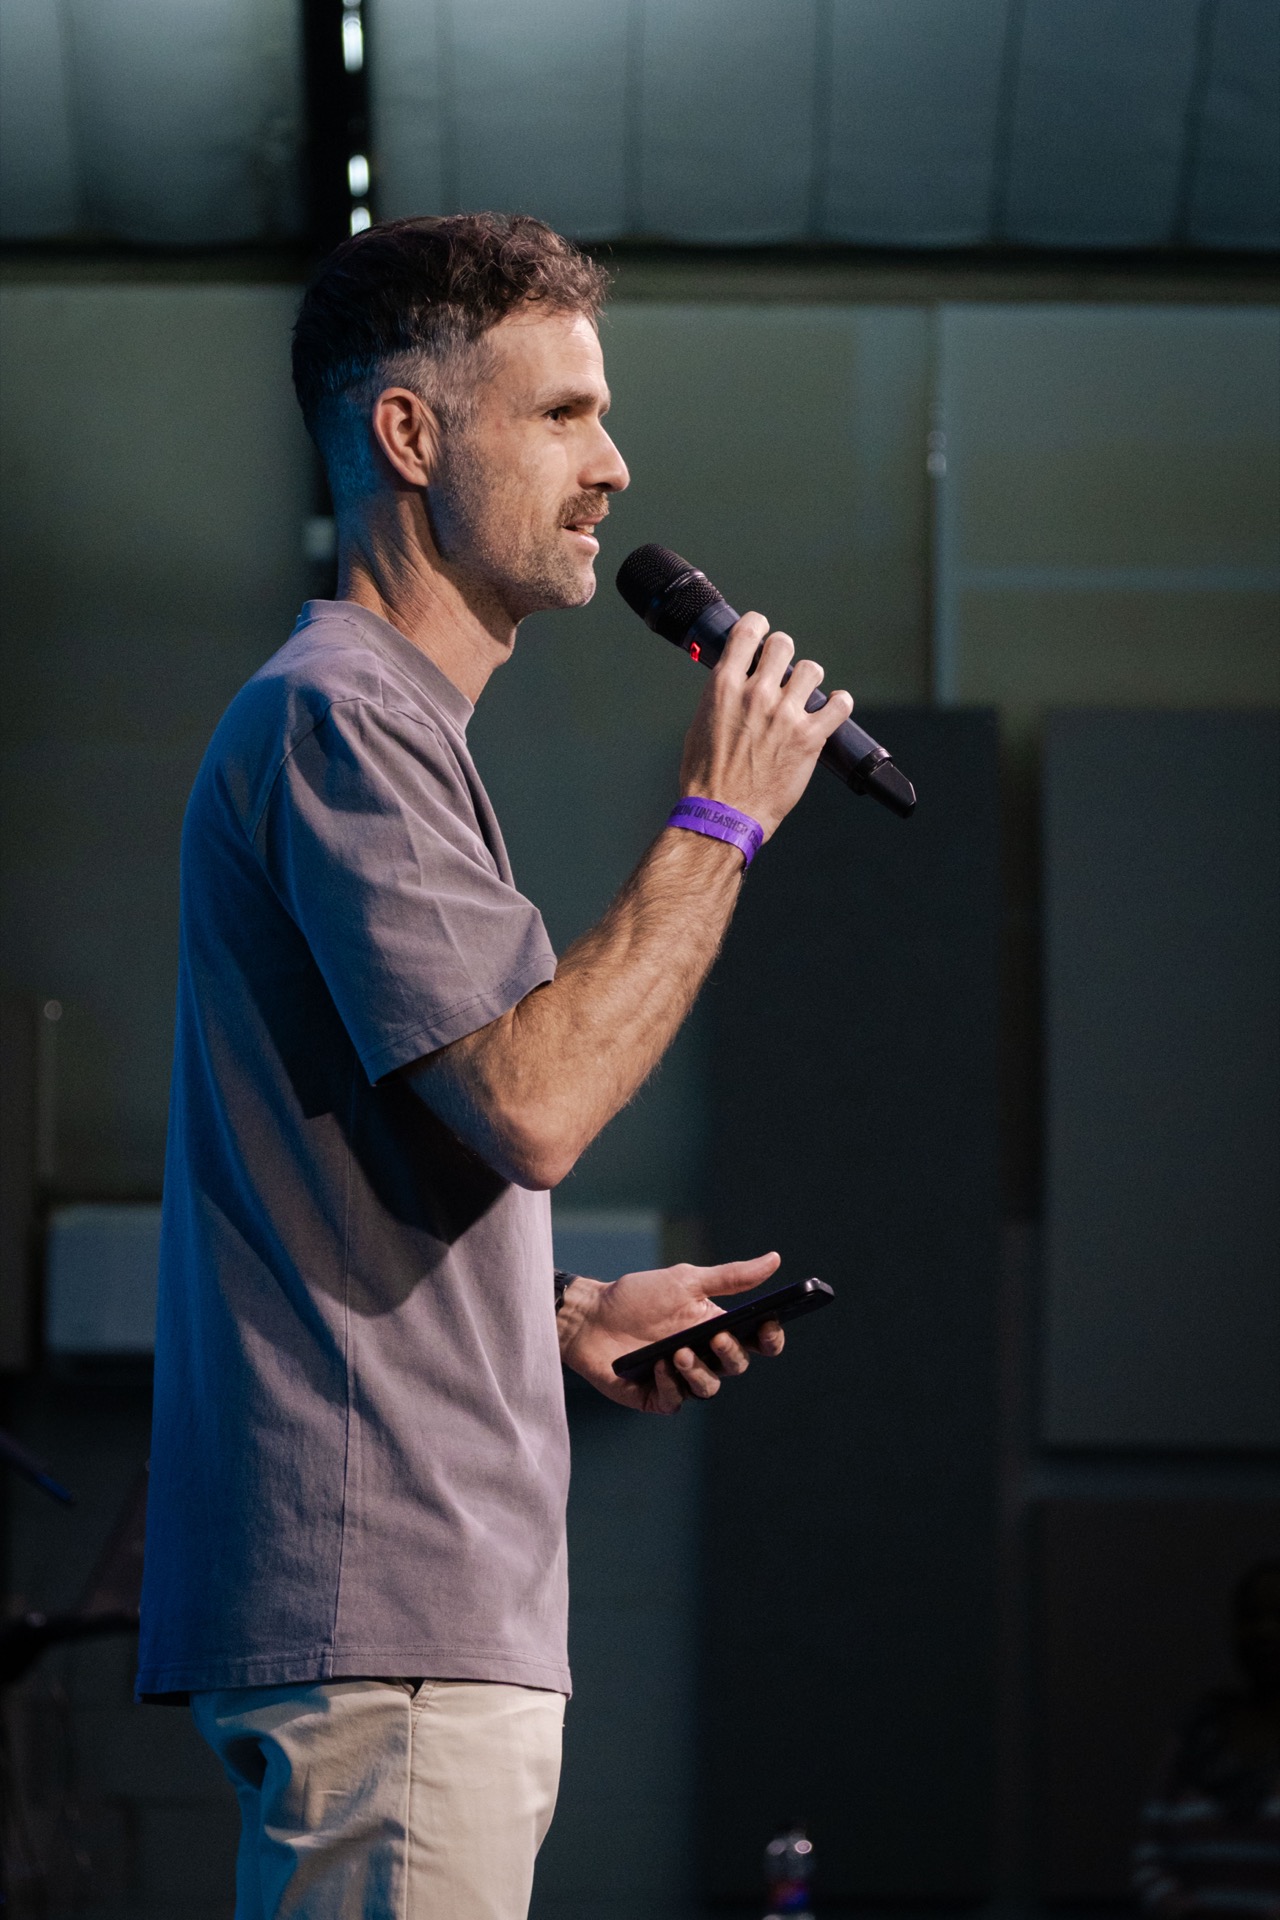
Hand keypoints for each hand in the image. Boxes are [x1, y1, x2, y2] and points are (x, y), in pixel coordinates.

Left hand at [557, 1251, 785, 1413]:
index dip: (769, 1338)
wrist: (590, 1315)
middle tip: (715, 1336)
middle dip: (730, 1353)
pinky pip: (676, 1401)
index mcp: (716, 1328)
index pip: (756, 1342)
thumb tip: (775, 1259)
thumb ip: (731, 1277)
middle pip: (736, 1365)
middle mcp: (703, 1356)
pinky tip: (658, 1365)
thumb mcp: (686, 1281)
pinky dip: (671, 1385)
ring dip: (699, 1372)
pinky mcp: (656, 1396)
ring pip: (708, 1388)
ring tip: (678, 1352)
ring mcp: (680, 1378)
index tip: (768, 1325)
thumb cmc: (638, 1296)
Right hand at [678, 614, 853, 840]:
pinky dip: (839, 704)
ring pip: (812, 670)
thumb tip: (731, 687)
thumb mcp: (699, 726)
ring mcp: (785, 715)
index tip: (762, 633)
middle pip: (783, 645)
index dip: (758, 627)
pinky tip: (834, 708)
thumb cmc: (706, 778)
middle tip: (782, 672)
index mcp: (724, 686)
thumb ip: (720, 699)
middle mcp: (756, 693)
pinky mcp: (810, 738)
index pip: (748, 632)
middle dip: (783, 655)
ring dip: (809, 680)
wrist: (722, 815)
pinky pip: (839, 706)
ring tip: (804, 695)